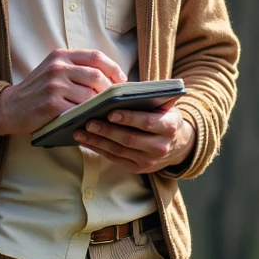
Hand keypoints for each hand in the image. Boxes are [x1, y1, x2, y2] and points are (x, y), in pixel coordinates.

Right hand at [0, 49, 126, 136]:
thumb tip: (110, 79)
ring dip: (102, 106)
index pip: (96, 56)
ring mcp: (54, 85)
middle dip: (111, 90)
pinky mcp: (52, 104)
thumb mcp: (53, 71)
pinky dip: (89, 116)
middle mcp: (57, 67)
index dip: (114, 68)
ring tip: (107, 112)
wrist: (9, 108)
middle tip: (117, 102)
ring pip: (91, 95)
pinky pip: (80, 110)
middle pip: (97, 75)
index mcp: (60, 56)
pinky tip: (93, 120)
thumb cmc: (36, 92)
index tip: (122, 81)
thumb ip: (76, 70)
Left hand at [74, 101, 195, 173]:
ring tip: (80, 132)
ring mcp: (148, 161)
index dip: (129, 118)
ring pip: (119, 150)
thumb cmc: (165, 118)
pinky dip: (99, 149)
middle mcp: (160, 147)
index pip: (147, 122)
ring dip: (97, 141)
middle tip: (88, 122)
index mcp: (169, 127)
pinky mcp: (138, 169)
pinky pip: (115, 158)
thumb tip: (126, 89)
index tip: (111, 112)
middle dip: (107, 131)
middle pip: (129, 139)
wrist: (178, 146)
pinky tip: (86, 141)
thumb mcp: (167, 107)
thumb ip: (152, 98)